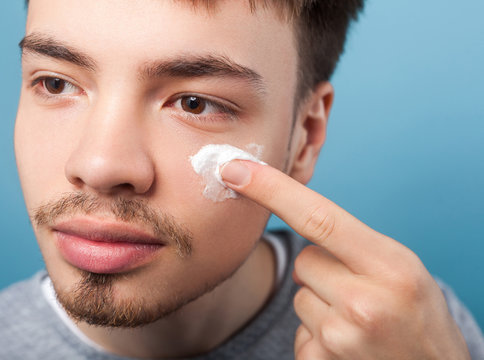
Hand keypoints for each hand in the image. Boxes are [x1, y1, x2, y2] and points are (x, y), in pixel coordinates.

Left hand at [221, 160, 469, 359]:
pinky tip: (350, 344)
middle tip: (361, 292)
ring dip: (321, 304)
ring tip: (359, 321)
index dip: (271, 190)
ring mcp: (341, 338)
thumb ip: (351, 243)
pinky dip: (317, 334)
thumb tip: (289, 220)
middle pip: (304, 259)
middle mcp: (364, 303)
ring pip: (298, 296)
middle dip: (323, 270)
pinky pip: (299, 330)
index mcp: (390, 266)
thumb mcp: (402, 267)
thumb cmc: (417, 313)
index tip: (234, 169)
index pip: (318, 217)